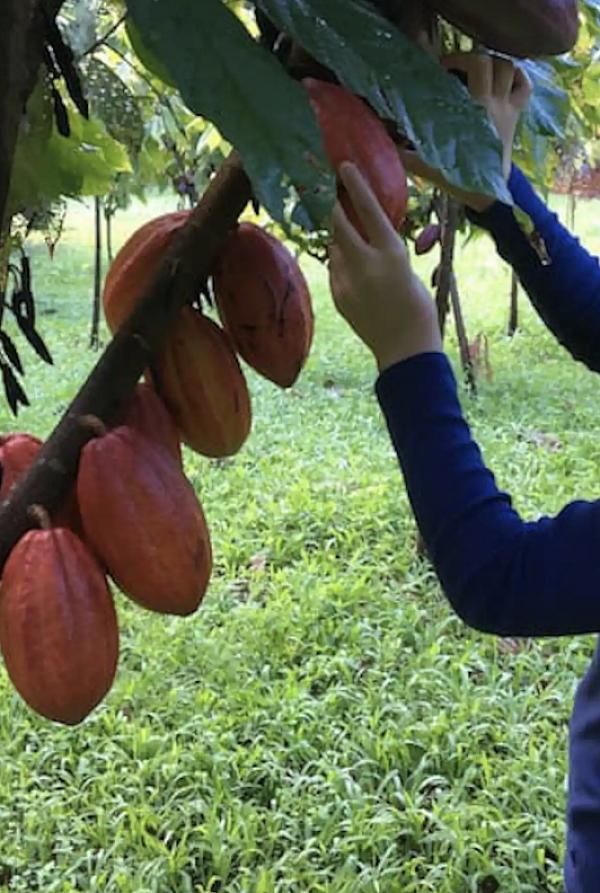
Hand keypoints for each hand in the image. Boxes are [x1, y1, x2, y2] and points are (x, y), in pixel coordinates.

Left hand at [329, 162, 441, 372]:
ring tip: (356, 249)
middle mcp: (365, 264)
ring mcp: (347, 282)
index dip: (355, 185)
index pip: (367, 210)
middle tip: (338, 200)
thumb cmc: (418, 307)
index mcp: (391, 253)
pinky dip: (342, 265)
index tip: (343, 166)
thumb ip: (385, 250)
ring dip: (341, 242)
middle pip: (339, 225)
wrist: (405, 347)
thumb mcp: (407, 269)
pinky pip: (334, 271)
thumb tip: (365, 235)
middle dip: (337, 210)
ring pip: (334, 248)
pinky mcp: (338, 296)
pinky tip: (357, 276)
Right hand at [399, 53, 532, 211]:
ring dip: (492, 64)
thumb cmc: (460, 179)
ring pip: (509, 68)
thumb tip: (381, 140)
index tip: (439, 69)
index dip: (455, 60)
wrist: (490, 194)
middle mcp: (494, 102)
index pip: (474, 65)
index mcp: (476, 108)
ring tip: (475, 72)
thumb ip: (405, 153)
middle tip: (454, 68)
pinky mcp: (516, 116)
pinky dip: (518, 77)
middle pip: (489, 61)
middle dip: (470, 58)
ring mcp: (508, 108)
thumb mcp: (428, 166)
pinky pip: (524, 87)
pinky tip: (504, 78)